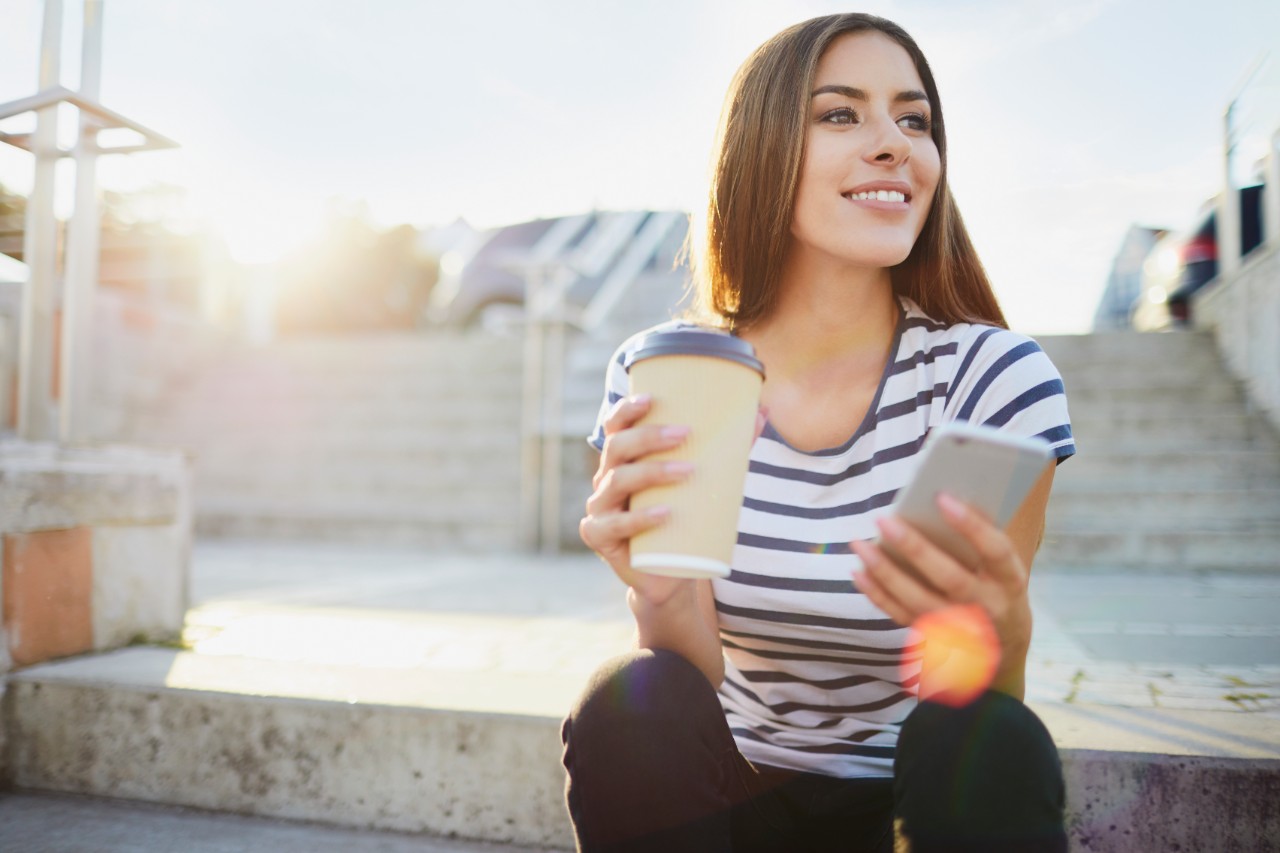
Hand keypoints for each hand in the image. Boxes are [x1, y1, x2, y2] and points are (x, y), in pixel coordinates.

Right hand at [580, 396, 768, 606]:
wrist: (670, 573)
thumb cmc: (684, 520)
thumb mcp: (703, 483)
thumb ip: (728, 449)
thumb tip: (762, 413)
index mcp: (624, 461)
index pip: (617, 427)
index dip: (627, 410)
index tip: (652, 398)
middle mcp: (606, 479)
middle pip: (617, 448)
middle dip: (649, 437)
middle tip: (685, 434)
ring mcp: (600, 508)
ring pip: (617, 481)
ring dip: (652, 472)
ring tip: (687, 471)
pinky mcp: (600, 537)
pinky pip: (615, 525)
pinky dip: (640, 518)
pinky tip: (665, 513)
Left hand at [850, 494, 1032, 690]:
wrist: (1004, 648)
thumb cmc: (998, 590)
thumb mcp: (1004, 569)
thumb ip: (980, 541)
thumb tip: (941, 501)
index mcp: (1010, 583)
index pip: (996, 551)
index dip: (971, 525)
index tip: (942, 497)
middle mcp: (987, 608)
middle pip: (949, 578)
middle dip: (914, 548)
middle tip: (885, 520)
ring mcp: (959, 629)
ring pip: (917, 600)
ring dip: (884, 571)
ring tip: (859, 543)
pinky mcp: (934, 639)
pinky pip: (900, 615)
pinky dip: (876, 594)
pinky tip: (859, 571)